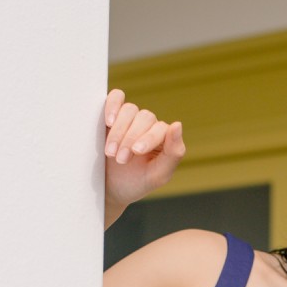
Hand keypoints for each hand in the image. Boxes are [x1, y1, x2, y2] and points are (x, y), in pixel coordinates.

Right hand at [103, 88, 185, 213]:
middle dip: (130, 139)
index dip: (148, 138)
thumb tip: (177, 124)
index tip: (136, 151)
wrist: (110, 188)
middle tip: (120, 160)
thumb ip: (174, 153)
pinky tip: (108, 121)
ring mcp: (131, 118)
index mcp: (165, 138)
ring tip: (110, 152)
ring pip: (129, 110)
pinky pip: (116, 98)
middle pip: (144, 118)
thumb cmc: (137, 183)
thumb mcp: (158, 175)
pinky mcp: (112, 114)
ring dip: (118, 131)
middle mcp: (149, 125)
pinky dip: (112, 105)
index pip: (161, 128)